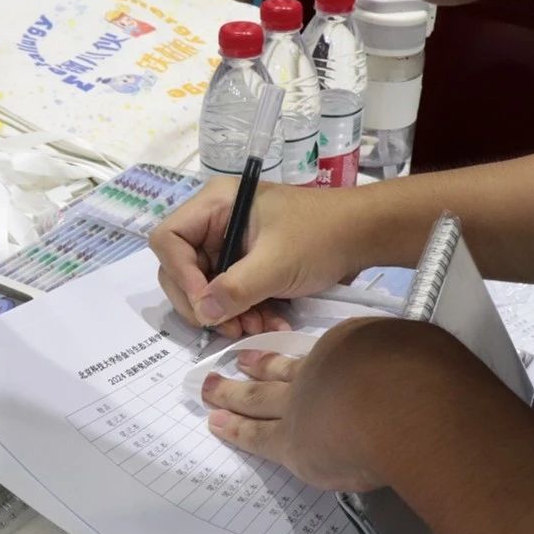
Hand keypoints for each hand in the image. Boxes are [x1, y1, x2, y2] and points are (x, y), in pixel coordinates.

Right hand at [149, 179, 366, 339]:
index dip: (179, 274)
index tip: (205, 304)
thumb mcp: (276, 263)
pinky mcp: (247, 264)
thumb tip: (203, 313)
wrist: (364, 236)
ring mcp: (231, 244)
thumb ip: (235, 289)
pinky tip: (268, 324)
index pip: (169, 239)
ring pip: (206, 287)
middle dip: (203, 302)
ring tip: (254, 329)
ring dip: (226, 313)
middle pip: (180, 268)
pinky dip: (244, 312)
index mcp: (216, 205)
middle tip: (228, 327)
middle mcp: (216, 222)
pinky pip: (230, 293)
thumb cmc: (321, 236)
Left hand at [202, 317, 489, 491]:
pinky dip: (235, 430)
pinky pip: (257, 435)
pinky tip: (218, 426)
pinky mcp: (294, 442)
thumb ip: (418, 361)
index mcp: (355, 347)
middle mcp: (322, 368)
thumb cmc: (420, 373)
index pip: (327, 354)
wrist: (398, 400)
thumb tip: (438, 371)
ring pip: (259, 399)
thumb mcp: (424, 352)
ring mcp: (302, 403)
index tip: (295, 353)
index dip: (309, 354)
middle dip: (259, 367)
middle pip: (285, 369)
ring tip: (209, 390)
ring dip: (232, 394)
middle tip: (237, 363)